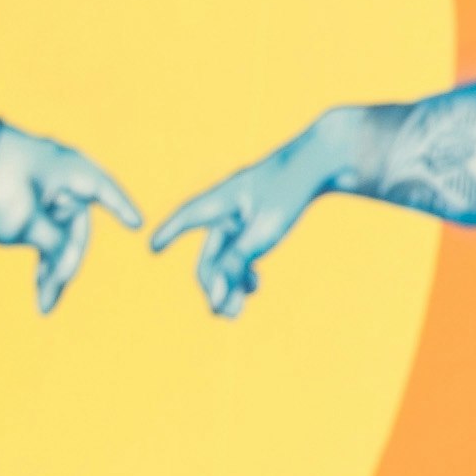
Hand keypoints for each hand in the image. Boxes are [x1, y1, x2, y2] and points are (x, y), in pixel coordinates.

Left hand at [0, 122, 140, 312]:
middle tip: (53, 294)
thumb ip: (53, 241)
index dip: (120, 206)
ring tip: (44, 303)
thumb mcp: (24, 221)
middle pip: (77, 226)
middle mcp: (60, 179)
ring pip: (60, 236)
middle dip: (67, 263)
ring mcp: (44, 192)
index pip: (102, 189)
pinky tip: (40, 286)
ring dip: (52, 268)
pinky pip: (44, 235)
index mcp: (67, 169)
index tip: (137, 224)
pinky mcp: (27, 205)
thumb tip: (62, 256)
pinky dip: (42, 258)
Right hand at [152, 126, 341, 317]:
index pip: (187, 217)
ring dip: (230, 282)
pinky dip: (244, 269)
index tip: (153, 247)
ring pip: (227, 255)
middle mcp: (227, 206)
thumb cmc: (290, 191)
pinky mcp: (258, 218)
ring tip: (238, 309)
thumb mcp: (264, 232)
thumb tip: (214, 297)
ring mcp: (243, 213)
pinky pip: (242, 249)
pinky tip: (253, 286)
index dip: (169, 233)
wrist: (321, 161)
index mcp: (221, 199)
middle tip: (226, 314)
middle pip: (211, 253)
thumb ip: (236, 262)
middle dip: (216, 284)